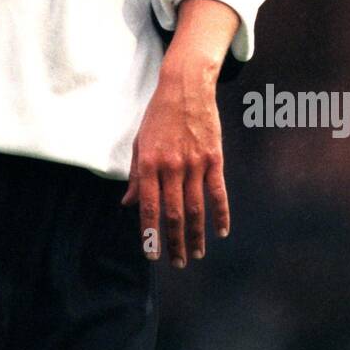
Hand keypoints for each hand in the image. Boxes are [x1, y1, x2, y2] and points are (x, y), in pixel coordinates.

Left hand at [120, 64, 229, 266]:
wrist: (185, 87)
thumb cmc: (158, 116)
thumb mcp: (140, 142)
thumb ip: (136, 175)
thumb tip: (129, 203)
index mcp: (149, 163)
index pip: (149, 207)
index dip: (150, 234)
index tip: (152, 255)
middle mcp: (171, 166)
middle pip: (173, 213)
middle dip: (175, 242)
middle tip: (177, 263)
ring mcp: (194, 163)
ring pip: (196, 208)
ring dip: (196, 234)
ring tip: (195, 253)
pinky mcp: (214, 158)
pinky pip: (218, 192)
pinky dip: (221, 214)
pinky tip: (220, 232)